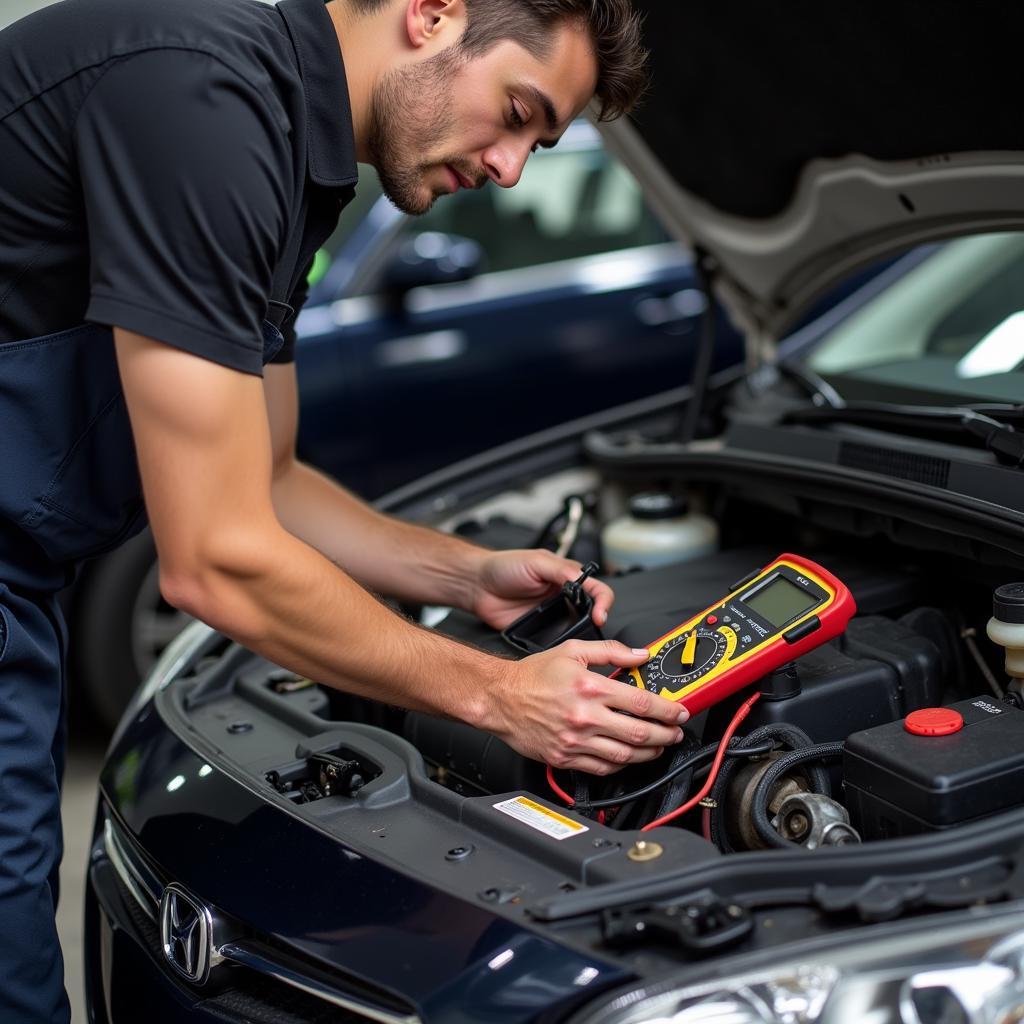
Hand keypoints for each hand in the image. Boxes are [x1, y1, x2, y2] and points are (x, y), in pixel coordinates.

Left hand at [470, 549, 613, 630]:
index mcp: (567, 576)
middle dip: (596, 619)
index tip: (599, 614)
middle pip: (592, 611)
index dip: (604, 602)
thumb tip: (583, 580)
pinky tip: (559, 643)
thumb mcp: (537, 561)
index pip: (597, 589)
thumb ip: (562, 570)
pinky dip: (560, 644)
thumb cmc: (503, 567)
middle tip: (593, 626)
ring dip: (580, 633)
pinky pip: (555, 640)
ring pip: (577, 628)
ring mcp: (552, 615)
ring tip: (579, 637)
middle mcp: (563, 596)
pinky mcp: (539, 630)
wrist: (477, 585)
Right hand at [482, 639, 689, 774]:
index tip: (679, 712)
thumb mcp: (573, 651)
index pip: (641, 703)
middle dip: (666, 735)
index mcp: (590, 688)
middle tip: (675, 732)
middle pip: (639, 733)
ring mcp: (575, 741)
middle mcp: (584, 716)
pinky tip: (627, 758)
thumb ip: (611, 651)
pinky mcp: (564, 757)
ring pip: (623, 756)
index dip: (668, 710)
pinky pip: (600, 769)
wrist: (499, 697)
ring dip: (648, 754)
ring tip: (658, 747)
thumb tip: (639, 654)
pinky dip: (620, 766)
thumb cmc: (531, 676)